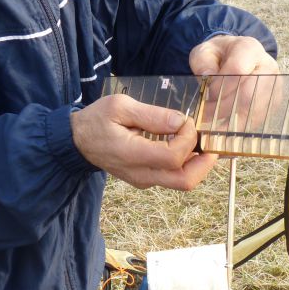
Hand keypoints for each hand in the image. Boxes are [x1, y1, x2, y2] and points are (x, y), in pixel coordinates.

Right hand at [70, 95, 218, 190]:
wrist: (78, 142)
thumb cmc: (97, 121)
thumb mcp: (120, 107)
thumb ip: (152, 115)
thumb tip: (180, 122)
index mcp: (132, 155)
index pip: (173, 157)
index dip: (188, 139)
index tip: (185, 121)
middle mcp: (141, 174)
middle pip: (185, 181)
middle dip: (204, 163)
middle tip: (210, 143)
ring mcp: (144, 180)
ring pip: (182, 182)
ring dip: (197, 163)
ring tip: (197, 141)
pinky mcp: (146, 179)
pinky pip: (173, 177)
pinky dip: (186, 164)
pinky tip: (183, 144)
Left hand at [189, 35, 279, 135]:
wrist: (235, 57)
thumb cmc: (218, 56)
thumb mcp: (204, 52)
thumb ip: (202, 62)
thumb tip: (208, 76)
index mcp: (249, 49)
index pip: (237, 70)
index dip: (220, 87)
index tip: (205, 97)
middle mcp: (267, 66)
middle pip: (249, 93)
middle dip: (224, 108)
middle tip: (205, 117)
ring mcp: (274, 85)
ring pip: (256, 109)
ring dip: (232, 121)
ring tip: (213, 128)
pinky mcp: (274, 101)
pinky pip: (259, 118)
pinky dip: (241, 127)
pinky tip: (226, 131)